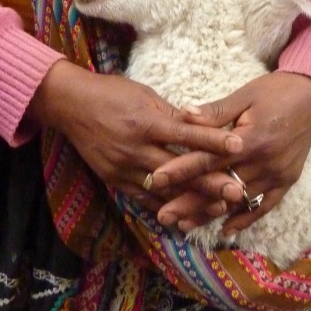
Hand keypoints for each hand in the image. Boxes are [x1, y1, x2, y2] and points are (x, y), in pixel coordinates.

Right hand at [29, 59, 243, 209]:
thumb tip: (201, 123)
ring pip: (164, 190)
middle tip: (237, 191)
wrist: (71, 105)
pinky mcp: (114, 181)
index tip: (239, 146)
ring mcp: (124, 168)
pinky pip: (144, 199)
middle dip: (209, 181)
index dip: (214, 141)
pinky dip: (164, 208)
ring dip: (192, 200)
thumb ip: (172, 114)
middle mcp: (136, 149)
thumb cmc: (111, 92)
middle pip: (179, 169)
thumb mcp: (144, 94)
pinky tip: (184, 217)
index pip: (186, 134)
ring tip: (218, 209)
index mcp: (146, 122)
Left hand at [150, 71, 310, 234]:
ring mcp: (276, 176)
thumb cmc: (274, 91)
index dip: (181, 169)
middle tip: (163, 216)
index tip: (156, 179)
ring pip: (237, 201)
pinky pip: (263, 206)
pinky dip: (244, 219)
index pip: (208, 159)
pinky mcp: (287, 182)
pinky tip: (225, 230)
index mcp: (250, 139)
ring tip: (184, 226)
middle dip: (189, 203)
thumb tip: (183, 114)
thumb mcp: (244, 95)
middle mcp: (263, 163)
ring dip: (210, 215)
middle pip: (219, 187)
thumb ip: (214, 111)